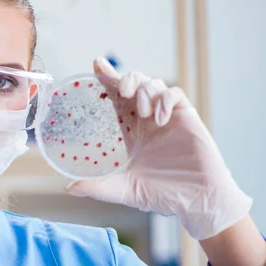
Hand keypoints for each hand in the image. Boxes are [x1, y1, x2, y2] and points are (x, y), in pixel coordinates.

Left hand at [66, 57, 251, 240]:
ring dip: (145, 91)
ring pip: (154, 84)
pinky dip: (165, 99)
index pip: (117, 99)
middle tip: (123, 90)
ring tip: (143, 113)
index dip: (107, 79)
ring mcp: (169, 117)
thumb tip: (69, 189)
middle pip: (135, 84)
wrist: (196, 200)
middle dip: (126, 78)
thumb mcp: (124, 189)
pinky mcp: (187, 118)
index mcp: (133, 132)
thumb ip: (98, 187)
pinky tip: (160, 117)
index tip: (95, 65)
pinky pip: (175, 94)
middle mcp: (148, 121)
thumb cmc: (164, 194)